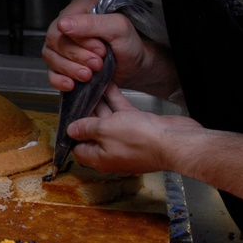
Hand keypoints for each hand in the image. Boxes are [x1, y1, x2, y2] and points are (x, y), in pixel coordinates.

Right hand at [42, 0, 179, 97]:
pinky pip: (50, 72)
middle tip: (98, 64)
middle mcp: (68, 24)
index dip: (79, 40)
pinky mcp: (61, 64)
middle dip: (77, 57)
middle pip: (55, 40)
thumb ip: (92, 24)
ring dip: (70, 69)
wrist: (136, 67)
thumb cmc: (130, 45)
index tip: (100, 49)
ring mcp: (62, 44)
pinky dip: (59, 80)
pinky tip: (71, 84)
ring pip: (50, 56)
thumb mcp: (118, 28)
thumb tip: (63, 24)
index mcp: (81, 7)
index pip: (63, 22)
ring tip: (89, 75)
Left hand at [67, 84, 200, 174]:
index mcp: (100, 157)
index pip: (78, 147)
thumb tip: (72, 130)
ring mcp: (126, 139)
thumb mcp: (105, 131)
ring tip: (89, 86)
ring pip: (108, 118)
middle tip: (77, 96)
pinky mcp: (139, 127)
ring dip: (100, 102)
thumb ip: (87, 128)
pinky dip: (115, 99)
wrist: (175, 141)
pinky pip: (122, 112)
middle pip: (92, 131)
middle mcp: (112, 150)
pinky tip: (108, 85)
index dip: (71, 132)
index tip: (67, 115)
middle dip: (85, 113)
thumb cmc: (142, 140)